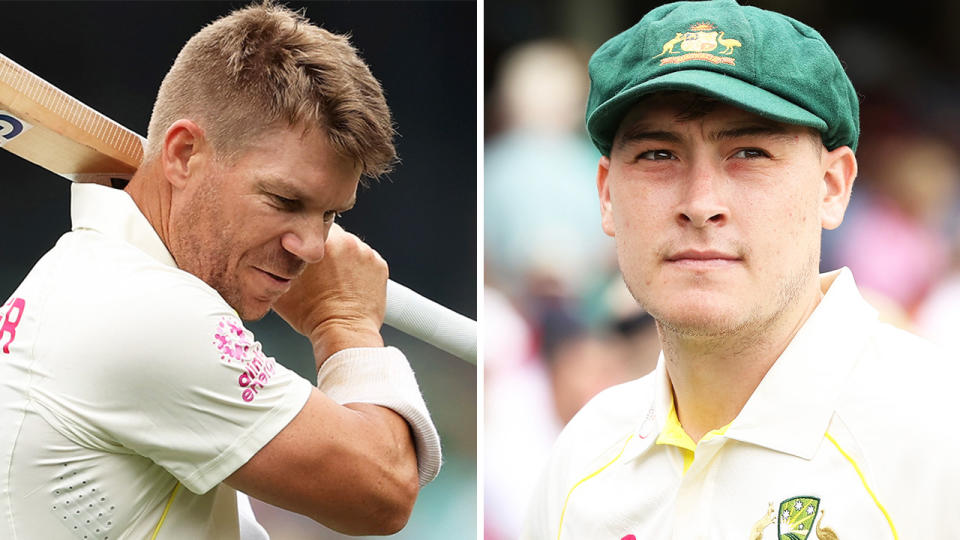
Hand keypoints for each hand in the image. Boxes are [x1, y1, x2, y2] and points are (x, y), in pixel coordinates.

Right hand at [273, 224, 386, 365]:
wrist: (343, 333)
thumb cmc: (312, 315)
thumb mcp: (282, 286)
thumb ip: (278, 262)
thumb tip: (272, 251)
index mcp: (320, 242)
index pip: (310, 226)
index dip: (306, 239)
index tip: (304, 250)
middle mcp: (345, 241)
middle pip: (332, 235)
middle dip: (326, 248)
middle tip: (320, 271)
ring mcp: (365, 252)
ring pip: (350, 247)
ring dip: (344, 258)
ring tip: (336, 281)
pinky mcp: (380, 264)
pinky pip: (366, 261)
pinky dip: (360, 270)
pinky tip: (350, 285)